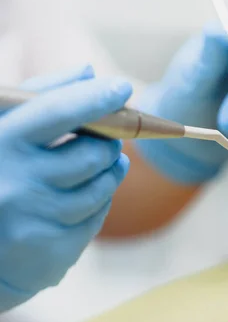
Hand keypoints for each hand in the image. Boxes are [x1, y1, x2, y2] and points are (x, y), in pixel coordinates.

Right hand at [0, 66, 131, 311]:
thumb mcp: (0, 128)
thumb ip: (40, 96)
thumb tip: (88, 71)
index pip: (56, 111)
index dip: (95, 97)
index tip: (122, 87)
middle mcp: (15, 183)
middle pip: (92, 154)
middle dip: (111, 143)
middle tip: (112, 139)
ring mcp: (35, 219)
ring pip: (102, 188)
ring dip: (111, 172)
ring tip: (105, 163)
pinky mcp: (53, 249)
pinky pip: (97, 217)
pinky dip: (99, 201)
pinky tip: (83, 196)